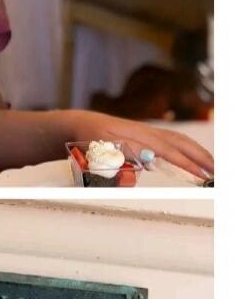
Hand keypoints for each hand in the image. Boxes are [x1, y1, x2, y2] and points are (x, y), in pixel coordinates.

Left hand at [71, 112, 212, 180]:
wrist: (82, 124)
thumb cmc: (89, 138)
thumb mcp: (99, 148)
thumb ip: (121, 157)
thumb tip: (144, 163)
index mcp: (137, 136)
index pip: (168, 152)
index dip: (186, 164)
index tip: (201, 175)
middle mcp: (147, 132)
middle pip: (180, 143)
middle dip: (201, 158)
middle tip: (216, 173)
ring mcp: (148, 132)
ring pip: (179, 140)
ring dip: (198, 152)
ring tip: (212, 166)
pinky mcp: (148, 134)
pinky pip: (173, 139)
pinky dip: (188, 147)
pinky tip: (195, 155)